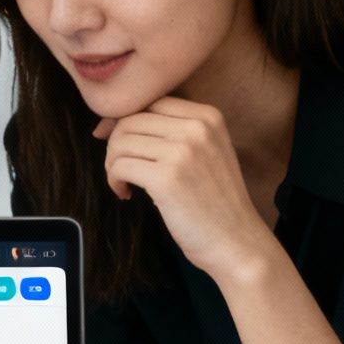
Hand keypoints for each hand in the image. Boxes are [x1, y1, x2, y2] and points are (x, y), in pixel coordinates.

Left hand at [95, 96, 277, 281]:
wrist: (236, 241)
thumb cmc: (214, 201)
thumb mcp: (205, 152)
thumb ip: (169, 132)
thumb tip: (106, 124)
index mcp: (208, 116)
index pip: (150, 102)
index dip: (125, 120)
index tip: (118, 143)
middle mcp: (196, 127)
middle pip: (131, 120)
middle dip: (116, 145)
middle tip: (121, 169)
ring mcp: (182, 152)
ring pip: (120, 142)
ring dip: (113, 164)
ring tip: (124, 182)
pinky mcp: (166, 178)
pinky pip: (119, 167)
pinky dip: (114, 181)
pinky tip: (126, 194)